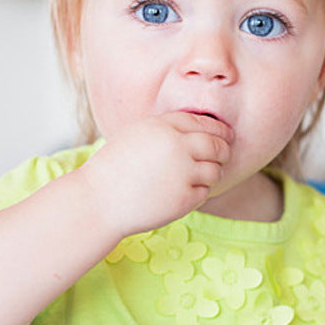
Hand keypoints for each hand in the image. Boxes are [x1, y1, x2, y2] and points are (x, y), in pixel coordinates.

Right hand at [80, 112, 233, 236]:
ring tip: (198, 176)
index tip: (225, 136)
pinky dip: (198, 192)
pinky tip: (183, 193)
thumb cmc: (115, 168)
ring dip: (212, 173)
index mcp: (163, 127)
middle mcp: (176, 147)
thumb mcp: (137, 135)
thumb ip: (167, 129)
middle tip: (224, 155)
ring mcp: (182, 174)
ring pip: (215, 171)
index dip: (218, 130)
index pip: (203, 123)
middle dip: (224, 151)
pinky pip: (204, 192)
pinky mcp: (184, 199)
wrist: (100, 201)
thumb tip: (202, 131)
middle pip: (216, 146)